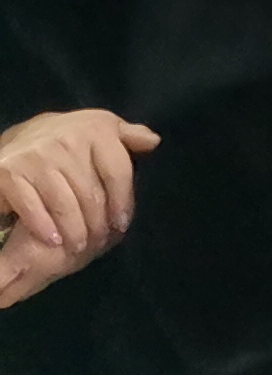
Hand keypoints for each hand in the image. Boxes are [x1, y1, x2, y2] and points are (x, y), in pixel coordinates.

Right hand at [0, 109, 159, 308]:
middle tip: (99, 242)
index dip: (122, 201)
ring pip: (65, 204)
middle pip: (91, 193)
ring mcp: (35, 156)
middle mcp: (65, 139)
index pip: (117, 171)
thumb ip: (127, 137)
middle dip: (98, 223)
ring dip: (75, 231)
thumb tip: (153, 142)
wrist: (12, 143)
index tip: (122, 224)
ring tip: (80, 246)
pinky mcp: (8, 173)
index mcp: (94, 128)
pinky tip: (54, 241)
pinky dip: (45, 228)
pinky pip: (33, 207)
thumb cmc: (65, 142)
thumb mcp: (97, 131)